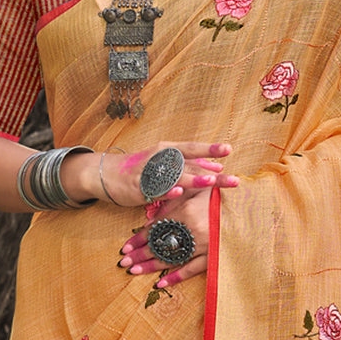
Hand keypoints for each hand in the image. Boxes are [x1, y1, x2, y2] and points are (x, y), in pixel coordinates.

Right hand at [86, 141, 237, 207]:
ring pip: (175, 176)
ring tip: (211, 180)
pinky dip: (169, 190)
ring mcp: (150, 173)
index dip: (210, 149)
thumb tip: (217, 168)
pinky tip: (180, 191)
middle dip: (212, 172)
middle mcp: (160, 158)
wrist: (106, 174)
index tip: (229, 149)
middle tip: (233, 178)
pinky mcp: (140, 187)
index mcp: (167, 150)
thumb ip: (189, 165)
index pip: (192, 148)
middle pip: (190, 165)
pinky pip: (156, 190)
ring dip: (194, 177)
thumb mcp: (165, 162)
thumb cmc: (141, 168)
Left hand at [119, 188, 217, 286]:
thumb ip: (174, 201)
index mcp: (185, 212)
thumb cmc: (220, 195)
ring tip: (134, 271)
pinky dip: (176, 276)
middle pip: (158, 245)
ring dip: (150, 266)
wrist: (250, 205)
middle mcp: (190, 231)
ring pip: (171, 259)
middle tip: (123, 263)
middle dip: (139, 255)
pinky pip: (192, 269)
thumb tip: (153, 217)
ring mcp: (202, 246)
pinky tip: (160, 282)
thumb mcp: (197, 190)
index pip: (154, 229)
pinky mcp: (213, 256)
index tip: (124, 248)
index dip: (138, 239)